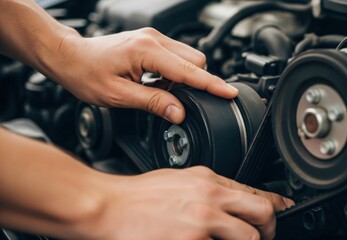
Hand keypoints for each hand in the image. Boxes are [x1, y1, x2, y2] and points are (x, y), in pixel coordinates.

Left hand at [49, 28, 237, 123]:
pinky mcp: (151, 42)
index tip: (230, 93)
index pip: (189, 71)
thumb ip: (153, 103)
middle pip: (195, 61)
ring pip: (188, 58)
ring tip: (162, 93)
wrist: (70, 56)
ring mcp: (153, 38)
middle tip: (179, 102)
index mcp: (146, 51)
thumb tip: (180, 113)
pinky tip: (159, 84)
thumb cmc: (86, 73)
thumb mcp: (119, 96)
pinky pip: (176, 57)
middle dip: (196, 83)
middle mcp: (153, 39)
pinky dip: (175, 73)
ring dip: (185, 79)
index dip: (211, 85)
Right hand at [85, 166, 294, 239]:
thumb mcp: (179, 180)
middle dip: (269, 228)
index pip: (254, 192)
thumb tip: (232, 198)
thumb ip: (210, 189)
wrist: (109, 207)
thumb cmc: (138, 196)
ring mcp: (201, 223)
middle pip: (261, 214)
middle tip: (264, 235)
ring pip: (248, 237)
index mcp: (207, 181)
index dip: (275, 205)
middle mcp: (209, 199)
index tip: (283, 210)